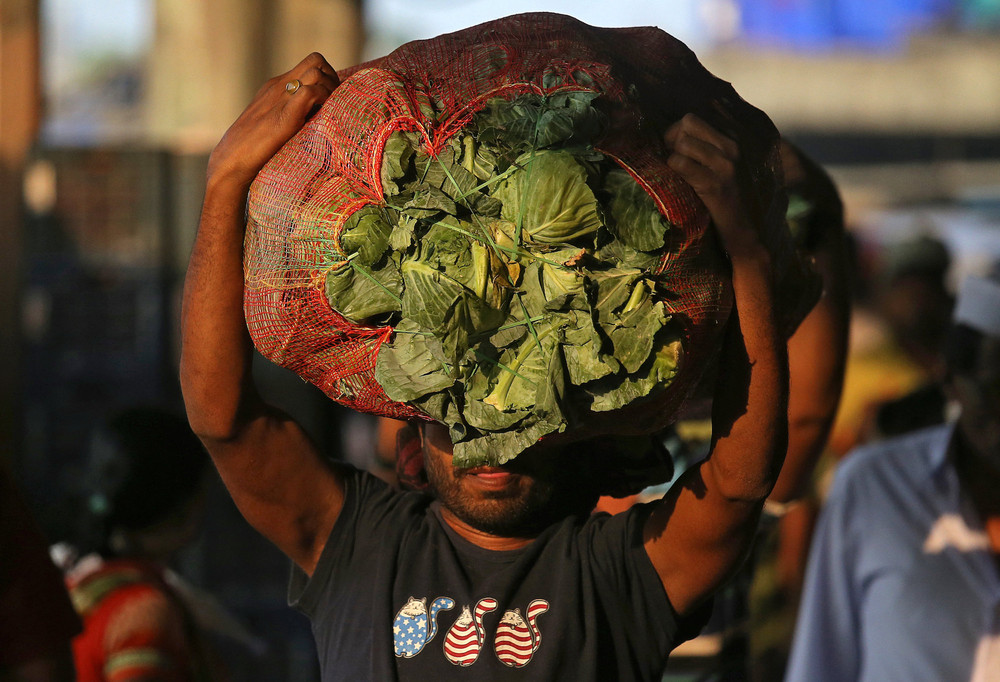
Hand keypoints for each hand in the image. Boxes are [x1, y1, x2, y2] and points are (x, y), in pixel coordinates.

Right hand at [207, 52, 339, 191]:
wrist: (231, 161)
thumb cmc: (254, 151)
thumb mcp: (275, 124)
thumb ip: (292, 116)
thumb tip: (317, 124)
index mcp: (276, 86)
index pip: (310, 64)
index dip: (328, 77)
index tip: (332, 100)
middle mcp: (279, 86)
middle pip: (315, 60)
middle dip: (333, 78)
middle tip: (336, 103)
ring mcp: (280, 97)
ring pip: (316, 71)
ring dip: (331, 89)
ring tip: (330, 111)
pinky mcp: (284, 113)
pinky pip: (311, 91)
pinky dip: (323, 100)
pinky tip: (322, 118)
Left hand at [664, 114, 759, 255]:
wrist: (746, 227)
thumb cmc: (731, 193)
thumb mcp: (728, 162)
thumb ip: (712, 141)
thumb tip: (681, 126)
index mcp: (736, 137)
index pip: (697, 115)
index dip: (680, 129)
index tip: (678, 146)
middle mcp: (733, 146)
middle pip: (688, 122)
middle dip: (673, 136)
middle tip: (674, 156)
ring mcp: (726, 164)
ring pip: (683, 142)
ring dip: (673, 155)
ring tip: (679, 170)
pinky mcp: (715, 184)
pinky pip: (680, 163)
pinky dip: (673, 169)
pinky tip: (681, 181)